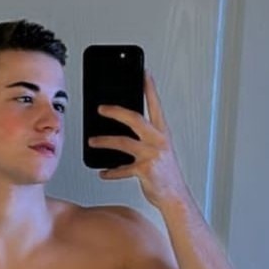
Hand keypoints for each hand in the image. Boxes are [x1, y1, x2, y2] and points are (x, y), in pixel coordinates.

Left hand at [90, 73, 188, 209]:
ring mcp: (152, 155)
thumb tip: (124, 128)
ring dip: (104, 141)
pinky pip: (122, 169)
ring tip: (92, 141)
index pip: (155, 105)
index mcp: (163, 133)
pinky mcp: (145, 170)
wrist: (175, 197)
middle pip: (134, 119)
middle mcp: (158, 141)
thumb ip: (145, 138)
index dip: (150, 88)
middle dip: (116, 111)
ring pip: (123, 143)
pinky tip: (103, 172)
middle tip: (101, 108)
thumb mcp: (160, 150)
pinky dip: (111, 172)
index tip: (144, 72)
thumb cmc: (166, 174)